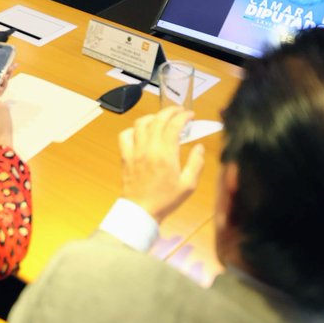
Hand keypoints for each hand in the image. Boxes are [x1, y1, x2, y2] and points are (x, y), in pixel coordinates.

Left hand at [118, 107, 204, 222]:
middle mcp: (149, 148)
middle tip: (179, 111)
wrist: (142, 211)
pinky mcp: (125, 156)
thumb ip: (196, 163)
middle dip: (170, 111)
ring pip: (140, 124)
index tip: (190, 115)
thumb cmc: (166, 200)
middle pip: (158, 120)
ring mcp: (135, 151)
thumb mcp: (188, 185)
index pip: (174, 126)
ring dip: (152, 117)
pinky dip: (133, 129)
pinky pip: (125, 135)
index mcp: (166, 154)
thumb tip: (199, 146)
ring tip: (161, 118)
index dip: (183, 116)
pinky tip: (141, 132)